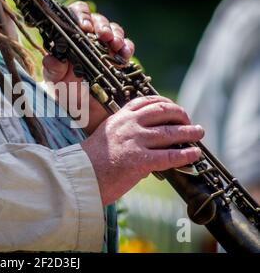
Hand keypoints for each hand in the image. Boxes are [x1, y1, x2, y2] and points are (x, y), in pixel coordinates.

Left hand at [42, 1, 133, 133]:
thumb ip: (53, 69)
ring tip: (114, 44)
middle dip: (101, 25)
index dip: (81, 15)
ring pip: (114, 30)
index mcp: (71, 36)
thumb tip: (52, 59)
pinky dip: (127, 47)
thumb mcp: (55, 80)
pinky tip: (124, 54)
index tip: (84, 27)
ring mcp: (106, 47)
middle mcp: (90, 38)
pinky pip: (126, 47)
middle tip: (102, 35)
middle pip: (98, 20)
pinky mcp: (119, 58)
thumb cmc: (64, 90)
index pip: (76, 14)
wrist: (80, 110)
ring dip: (116, 35)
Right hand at [81, 96, 204, 205]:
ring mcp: (135, 142)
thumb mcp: (106, 137)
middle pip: (162, 112)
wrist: (80, 177)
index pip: (145, 102)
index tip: (174, 107)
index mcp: (119, 118)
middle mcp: (129, 125)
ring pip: (170, 132)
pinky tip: (194, 154)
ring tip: (199, 132)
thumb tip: (147, 144)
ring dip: (189, 132)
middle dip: (180, 114)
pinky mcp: (140, 161)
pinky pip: (169, 156)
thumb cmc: (90, 161)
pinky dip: (186, 154)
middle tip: (189, 120)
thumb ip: (125, 134)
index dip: (164, 102)